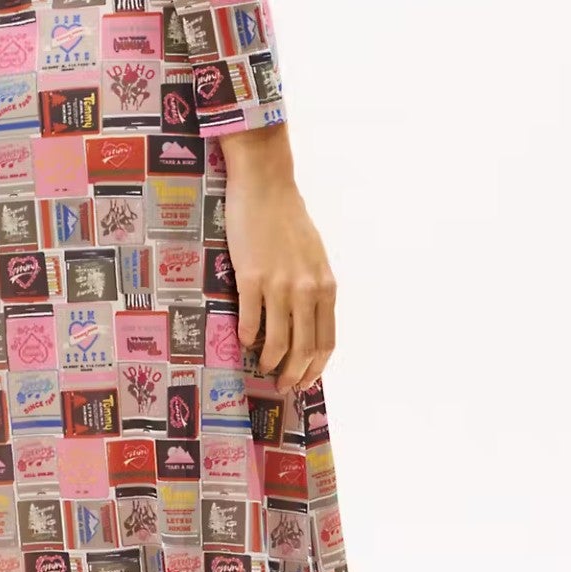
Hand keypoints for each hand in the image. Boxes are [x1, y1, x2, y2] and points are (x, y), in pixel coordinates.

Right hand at [218, 125, 336, 396]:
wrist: (266, 186)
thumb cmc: (289, 220)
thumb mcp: (314, 257)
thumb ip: (313, 290)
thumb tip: (306, 323)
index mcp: (325, 287)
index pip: (325, 342)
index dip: (315, 368)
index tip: (306, 381)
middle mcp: (306, 290)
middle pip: (303, 349)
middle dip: (294, 374)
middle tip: (283, 386)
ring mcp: (279, 285)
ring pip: (277, 342)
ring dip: (270, 362)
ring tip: (262, 367)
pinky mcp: (251, 277)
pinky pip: (251, 321)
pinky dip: (248, 338)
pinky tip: (244, 340)